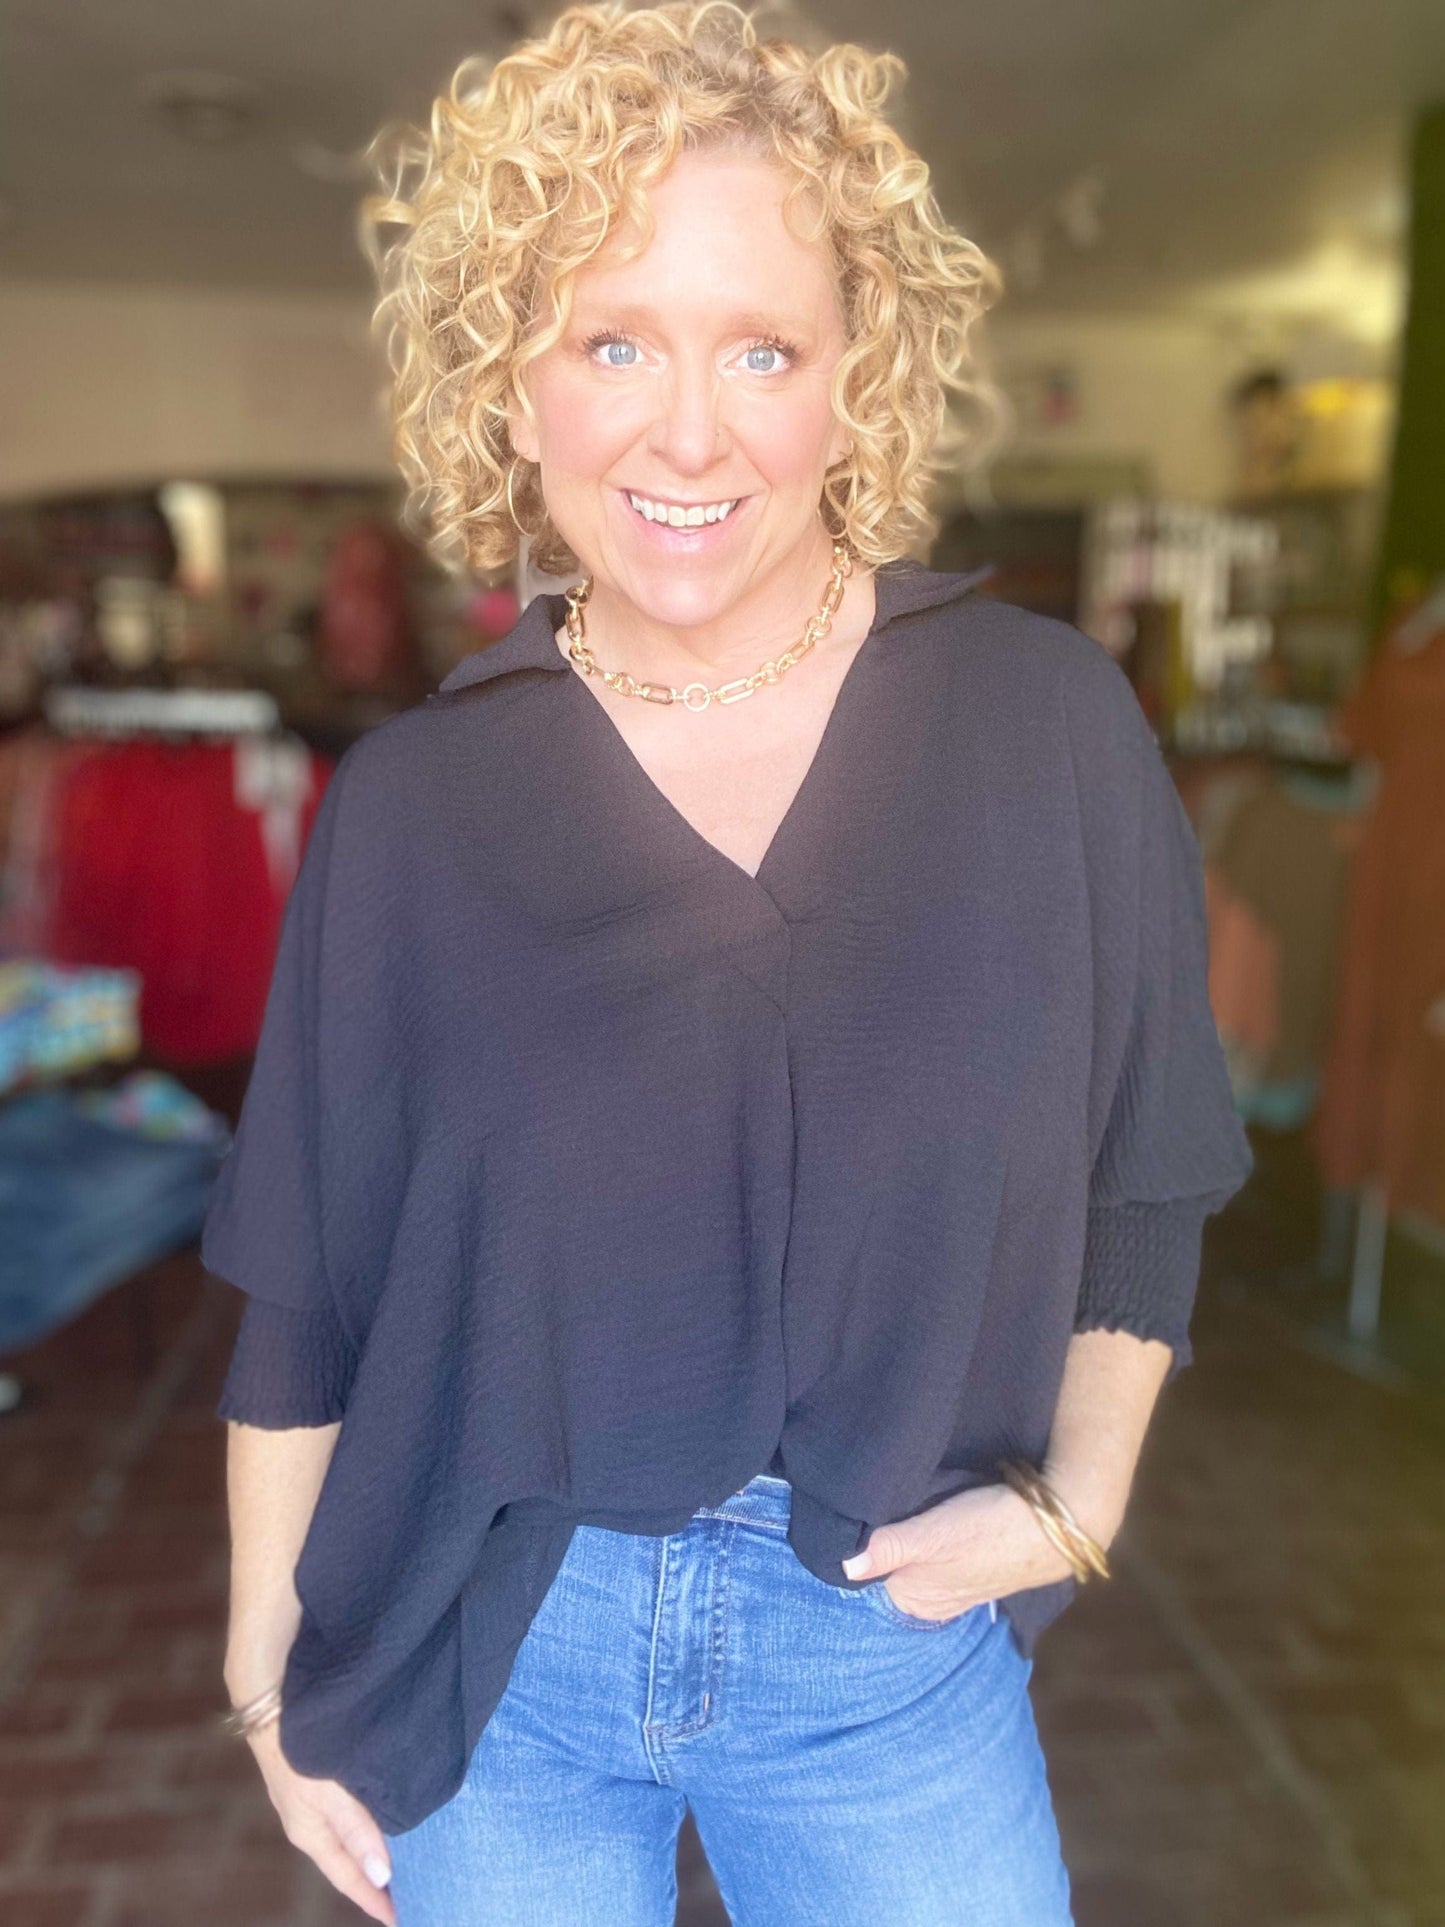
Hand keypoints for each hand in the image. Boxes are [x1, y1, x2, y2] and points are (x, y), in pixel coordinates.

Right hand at [246, 1721, 396, 1923]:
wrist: (268, 1701)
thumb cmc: (296, 1749)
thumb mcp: (326, 1793)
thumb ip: (355, 1830)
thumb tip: (381, 1875)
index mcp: (311, 1834)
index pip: (348, 1877)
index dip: (373, 1898)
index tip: (400, 1919)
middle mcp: (311, 1823)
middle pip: (348, 1861)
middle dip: (375, 1879)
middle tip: (410, 1891)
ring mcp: (311, 1802)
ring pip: (349, 1837)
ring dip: (373, 1849)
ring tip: (404, 1858)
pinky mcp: (316, 1780)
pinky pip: (348, 1812)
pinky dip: (367, 1822)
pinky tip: (384, 1814)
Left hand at [840, 1482, 1080, 1622]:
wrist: (1053, 1527)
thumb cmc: (988, 1529)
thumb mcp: (932, 1535)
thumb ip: (888, 1549)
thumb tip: (845, 1567)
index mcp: (913, 1600)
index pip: (869, 1578)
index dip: (861, 1550)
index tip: (855, 1522)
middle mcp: (929, 1602)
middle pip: (890, 1570)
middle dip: (882, 1545)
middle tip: (875, 1508)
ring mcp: (953, 1589)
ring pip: (913, 1562)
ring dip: (907, 1540)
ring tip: (903, 1509)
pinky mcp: (973, 1572)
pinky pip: (937, 1558)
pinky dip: (931, 1542)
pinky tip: (933, 1519)